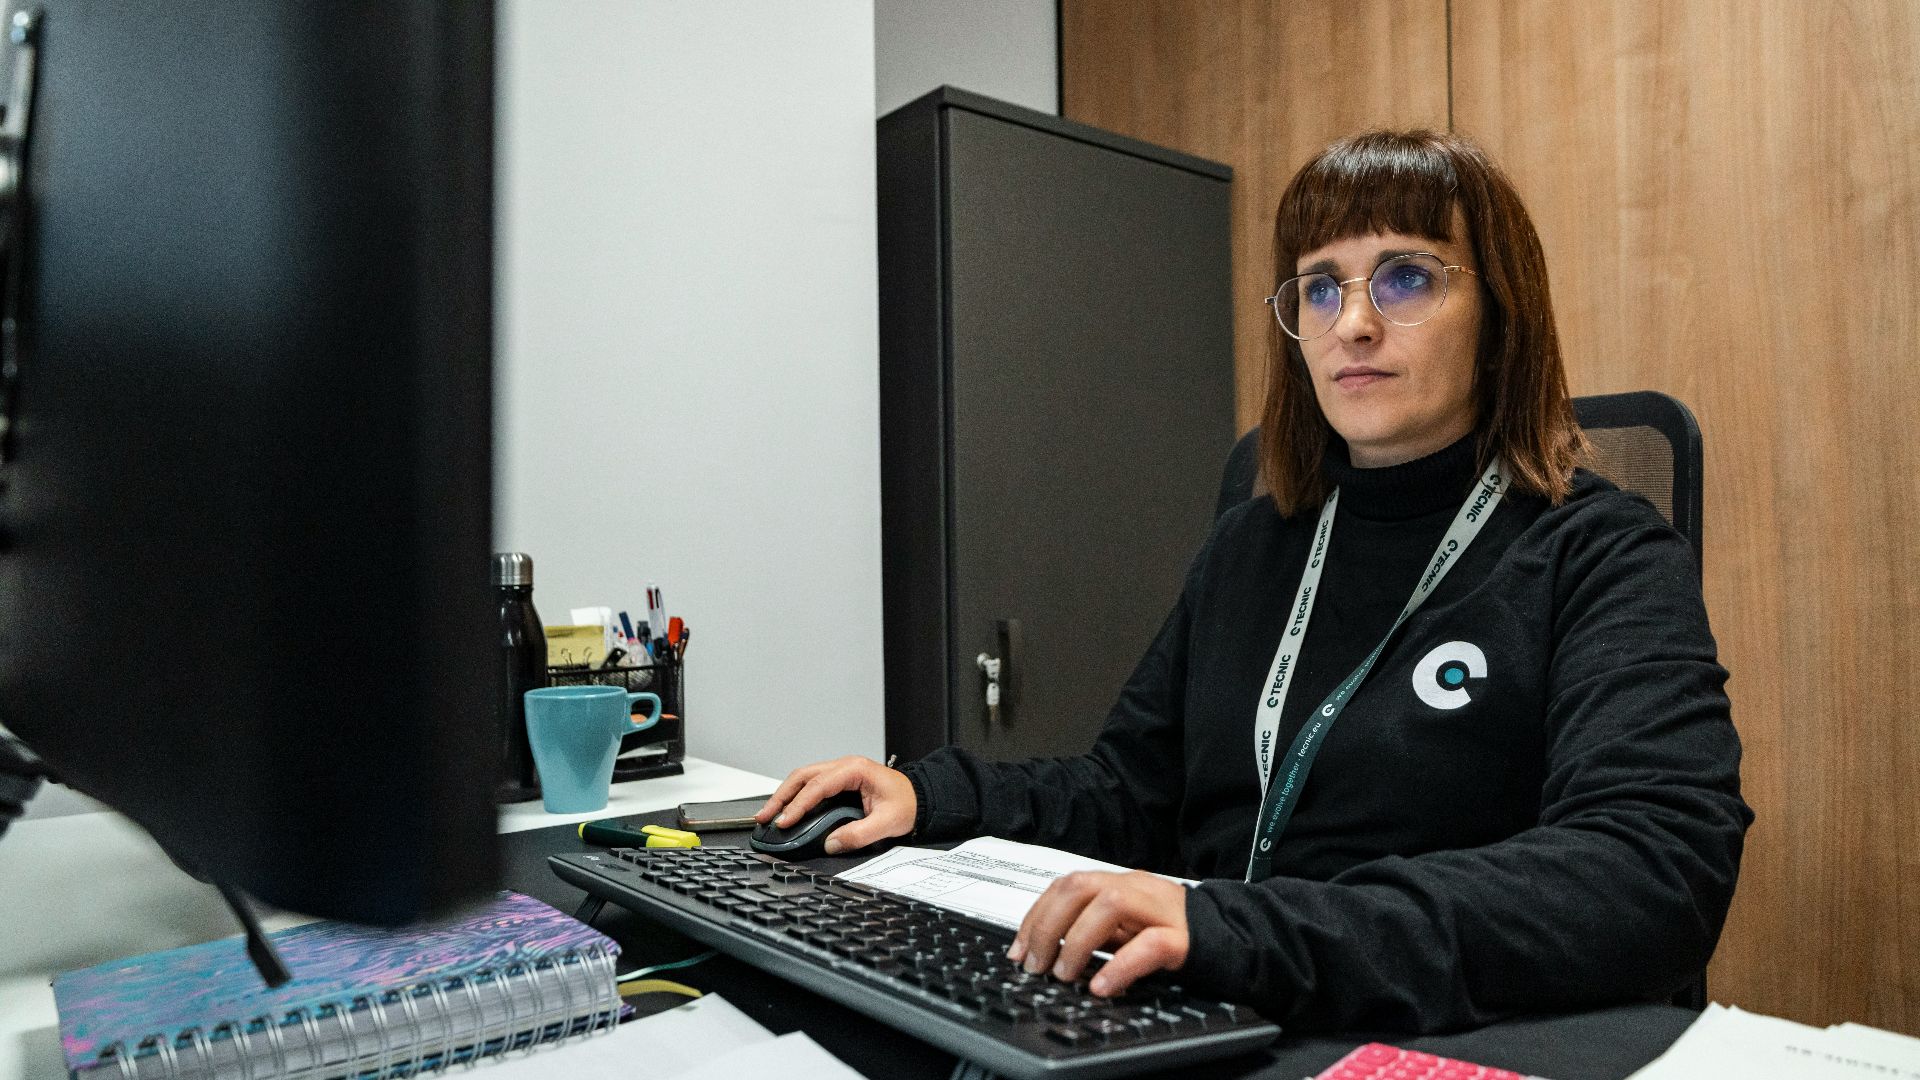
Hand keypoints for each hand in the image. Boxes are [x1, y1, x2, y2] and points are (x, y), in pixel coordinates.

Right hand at [754, 755, 916, 854]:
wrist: (922, 798)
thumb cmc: (908, 804)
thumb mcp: (887, 823)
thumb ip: (859, 834)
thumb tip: (832, 843)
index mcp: (855, 770)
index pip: (818, 786)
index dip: (798, 804)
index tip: (785, 821)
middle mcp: (845, 766)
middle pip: (803, 776)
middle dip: (781, 796)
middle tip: (764, 816)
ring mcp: (841, 772)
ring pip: (803, 778)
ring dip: (785, 795)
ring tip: (769, 815)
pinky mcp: (839, 782)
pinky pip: (812, 785)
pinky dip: (796, 797)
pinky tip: (787, 810)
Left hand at [1007, 871, 1189, 997]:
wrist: (1234, 938)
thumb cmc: (1174, 933)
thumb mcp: (1127, 928)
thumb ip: (1092, 931)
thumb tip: (1044, 951)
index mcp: (1120, 883)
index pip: (1067, 885)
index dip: (1036, 916)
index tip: (1017, 950)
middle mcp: (1137, 888)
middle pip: (1080, 887)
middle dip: (1047, 926)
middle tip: (1036, 965)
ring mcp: (1161, 909)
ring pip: (1110, 906)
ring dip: (1077, 942)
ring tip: (1065, 975)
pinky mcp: (1184, 938)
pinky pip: (1149, 945)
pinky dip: (1120, 966)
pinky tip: (1102, 986)